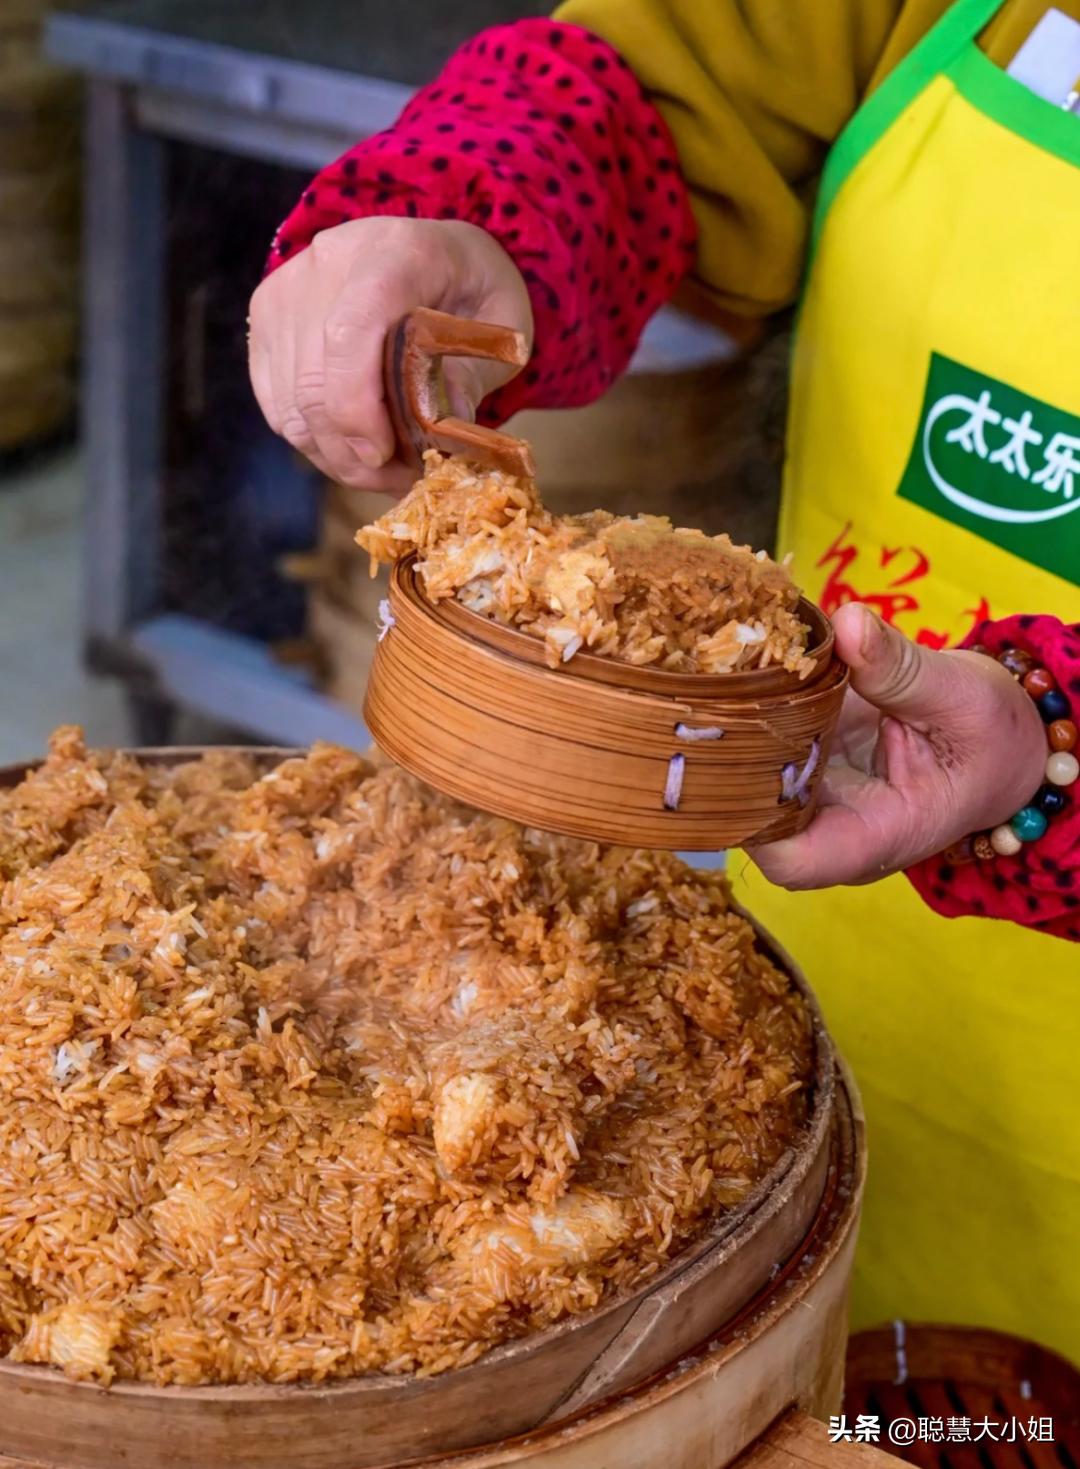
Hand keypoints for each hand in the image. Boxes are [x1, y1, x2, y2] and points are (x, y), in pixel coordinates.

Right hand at [248, 218, 532, 493]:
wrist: (433, 253)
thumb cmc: (471, 290)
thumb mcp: (502, 325)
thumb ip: (473, 374)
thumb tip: (442, 434)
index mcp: (394, 253)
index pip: (351, 332)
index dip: (357, 407)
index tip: (383, 455)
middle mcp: (328, 263)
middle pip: (314, 381)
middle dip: (353, 452)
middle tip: (401, 479)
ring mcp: (286, 291)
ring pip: (292, 406)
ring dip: (337, 456)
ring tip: (386, 468)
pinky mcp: (266, 321)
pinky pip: (279, 407)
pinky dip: (316, 443)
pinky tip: (355, 450)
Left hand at [748, 603, 1046, 888]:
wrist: (999, 740)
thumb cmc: (993, 738)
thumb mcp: (963, 696)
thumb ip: (901, 668)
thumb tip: (849, 625)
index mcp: (876, 835)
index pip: (793, 861)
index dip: (753, 822)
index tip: (741, 754)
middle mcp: (831, 824)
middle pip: (753, 816)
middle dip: (730, 761)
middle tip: (720, 691)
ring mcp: (812, 793)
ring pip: (745, 775)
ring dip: (733, 727)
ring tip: (726, 667)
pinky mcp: (804, 757)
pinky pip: (760, 741)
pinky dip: (750, 706)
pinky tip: (745, 663)